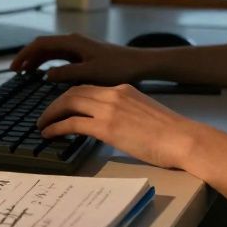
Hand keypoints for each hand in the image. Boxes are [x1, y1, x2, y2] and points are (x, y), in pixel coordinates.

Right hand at [10, 33, 145, 84]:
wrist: (138, 63)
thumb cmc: (117, 68)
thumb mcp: (90, 73)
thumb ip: (67, 73)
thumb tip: (46, 75)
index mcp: (72, 42)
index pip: (41, 44)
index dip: (25, 55)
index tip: (14, 68)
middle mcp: (73, 41)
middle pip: (43, 45)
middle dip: (27, 57)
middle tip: (15, 71)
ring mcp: (78, 46)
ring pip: (51, 51)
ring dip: (37, 60)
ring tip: (25, 72)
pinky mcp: (84, 53)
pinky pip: (60, 55)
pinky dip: (48, 62)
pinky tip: (46, 73)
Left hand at [36, 84, 202, 169]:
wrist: (184, 139)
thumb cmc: (172, 133)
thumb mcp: (146, 113)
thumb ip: (128, 113)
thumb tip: (118, 125)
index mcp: (124, 90)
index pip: (90, 87)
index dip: (71, 96)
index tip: (62, 105)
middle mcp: (114, 94)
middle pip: (75, 92)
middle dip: (56, 103)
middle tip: (46, 115)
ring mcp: (109, 109)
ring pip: (68, 103)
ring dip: (51, 113)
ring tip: (42, 125)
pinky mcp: (106, 127)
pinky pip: (72, 123)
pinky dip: (56, 127)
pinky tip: (48, 134)